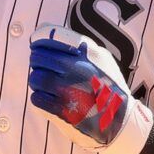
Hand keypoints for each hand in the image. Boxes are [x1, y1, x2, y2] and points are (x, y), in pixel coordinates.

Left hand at [28, 24, 153, 153]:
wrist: (117, 117)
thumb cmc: (110, 86)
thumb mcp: (102, 57)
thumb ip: (82, 46)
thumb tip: (55, 37)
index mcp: (84, 54)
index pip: (49, 40)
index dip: (39, 43)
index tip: (37, 46)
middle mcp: (73, 69)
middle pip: (38, 58)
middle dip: (37, 61)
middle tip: (40, 65)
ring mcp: (66, 89)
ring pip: (35, 78)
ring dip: (37, 79)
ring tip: (44, 82)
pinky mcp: (61, 108)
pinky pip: (37, 98)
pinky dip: (39, 96)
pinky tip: (47, 96)